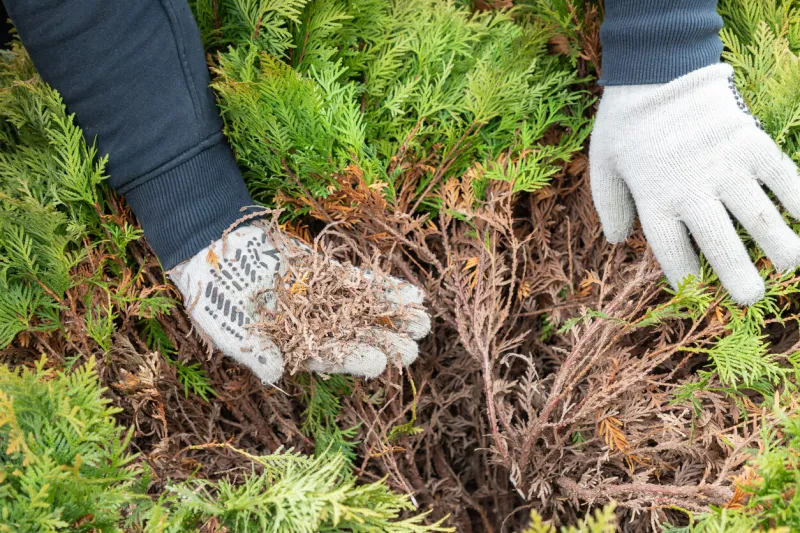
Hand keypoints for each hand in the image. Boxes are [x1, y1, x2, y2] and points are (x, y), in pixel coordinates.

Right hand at [168, 224, 430, 383]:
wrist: (212, 249)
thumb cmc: (213, 294)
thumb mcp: (225, 325)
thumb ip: (251, 349)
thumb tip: (274, 374)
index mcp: (292, 346)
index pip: (329, 357)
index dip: (355, 359)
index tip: (380, 364)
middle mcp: (313, 327)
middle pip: (356, 337)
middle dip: (384, 343)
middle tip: (413, 349)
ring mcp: (323, 299)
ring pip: (365, 310)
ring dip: (394, 317)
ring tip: (424, 321)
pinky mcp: (327, 273)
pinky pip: (360, 282)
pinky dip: (384, 287)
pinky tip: (412, 294)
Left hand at [590, 63, 799, 304]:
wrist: (656, 69)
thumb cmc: (625, 122)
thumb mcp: (602, 164)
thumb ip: (609, 204)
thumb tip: (617, 242)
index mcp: (653, 199)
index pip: (673, 251)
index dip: (686, 276)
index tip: (695, 289)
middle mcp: (691, 189)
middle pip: (720, 244)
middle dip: (739, 277)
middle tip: (750, 298)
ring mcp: (724, 166)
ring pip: (758, 217)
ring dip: (779, 245)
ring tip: (790, 266)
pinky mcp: (751, 141)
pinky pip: (782, 177)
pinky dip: (799, 198)